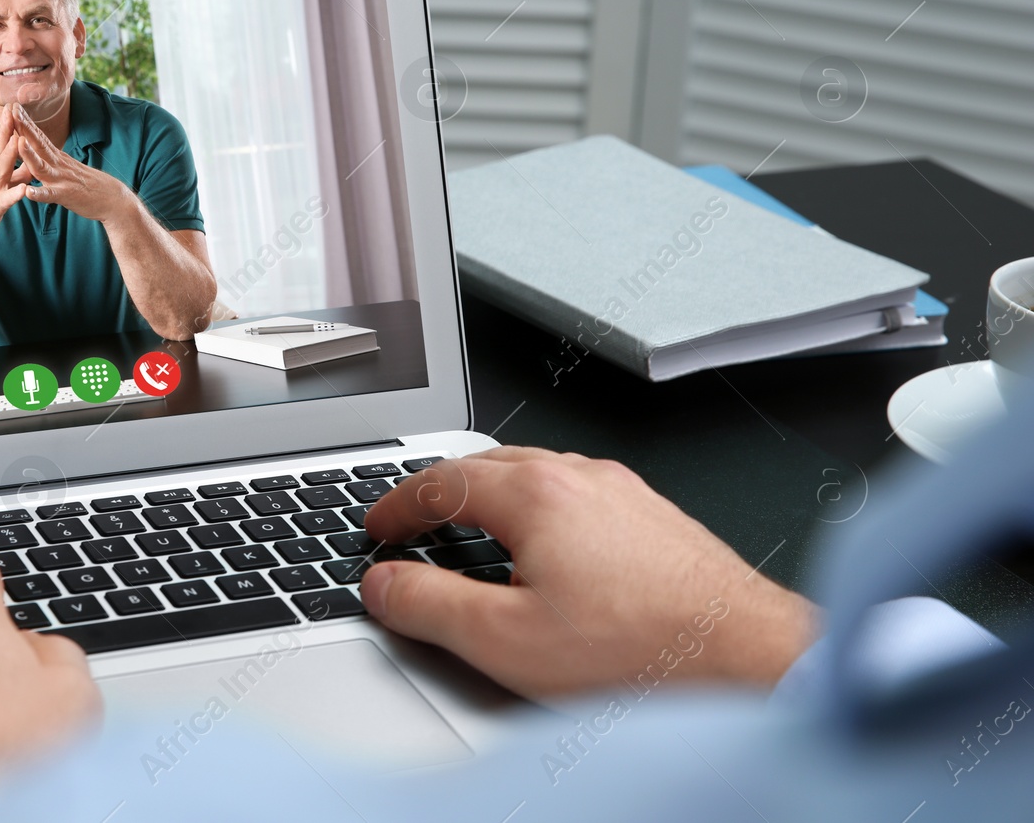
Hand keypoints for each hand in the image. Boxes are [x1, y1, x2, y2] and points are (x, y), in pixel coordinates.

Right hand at [0, 107, 30, 249]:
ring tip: (19, 139)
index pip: (3, 141)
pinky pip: (7, 199)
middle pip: (1, 147)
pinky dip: (16, 193)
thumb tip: (29, 158)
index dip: (8, 123)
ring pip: (3, 168)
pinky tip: (25, 190)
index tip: (14, 103)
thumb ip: (17, 171)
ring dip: (11, 154)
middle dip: (7, 128)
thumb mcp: (2, 183)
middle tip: (13, 109)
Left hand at [13, 106, 127, 222]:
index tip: (13, 106)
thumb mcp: (66, 166)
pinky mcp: (66, 196)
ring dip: (30, 155)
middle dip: (24, 128)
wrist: (112, 199)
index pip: (39, 136)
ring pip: (42, 167)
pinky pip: (51, 195)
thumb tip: (37, 145)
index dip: (26, 122)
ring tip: (18, 142)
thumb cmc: (87, 185)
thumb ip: (51, 157)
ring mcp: (62, 180)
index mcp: (56, 157)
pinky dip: (40, 194)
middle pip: (39, 144)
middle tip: (12, 110)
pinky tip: (28, 192)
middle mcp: (58, 164)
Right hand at [361, 447, 817, 698]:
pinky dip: (538, 510)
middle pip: (487, 465)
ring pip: (537, 474)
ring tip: (468, 532)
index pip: (441, 481)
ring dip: (491, 497)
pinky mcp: (655, 517)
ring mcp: (624, 492)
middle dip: (440, 492)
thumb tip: (384, 585)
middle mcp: (582, 476)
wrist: (750, 661)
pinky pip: (577, 494)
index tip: (377, 527)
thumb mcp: (506, 641)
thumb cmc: (642, 653)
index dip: (396, 506)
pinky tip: (544, 551)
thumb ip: (430, 607)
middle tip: (411, 523)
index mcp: (537, 493)